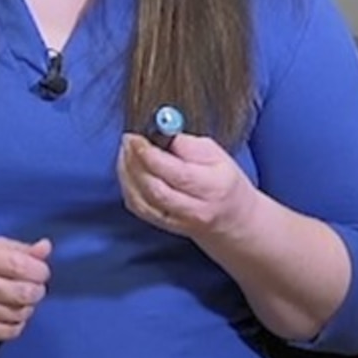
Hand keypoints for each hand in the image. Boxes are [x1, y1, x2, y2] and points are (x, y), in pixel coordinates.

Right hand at [0, 237, 53, 343]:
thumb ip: (16, 248)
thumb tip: (45, 248)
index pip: (21, 265)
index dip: (40, 270)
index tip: (40, 271)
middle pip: (24, 293)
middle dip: (37, 290)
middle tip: (34, 287)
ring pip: (19, 313)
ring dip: (27, 307)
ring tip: (19, 299)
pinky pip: (8, 332)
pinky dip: (17, 323)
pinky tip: (11, 314)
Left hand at [117, 132, 260, 241]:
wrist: (231, 220)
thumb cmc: (224, 182)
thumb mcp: (218, 156)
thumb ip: (189, 145)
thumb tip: (162, 133)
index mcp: (212, 187)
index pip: (177, 173)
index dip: (151, 154)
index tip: (137, 136)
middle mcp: (195, 209)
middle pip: (155, 189)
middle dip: (135, 161)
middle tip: (128, 139)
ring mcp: (177, 221)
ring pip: (140, 200)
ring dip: (126, 172)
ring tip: (126, 151)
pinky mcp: (162, 225)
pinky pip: (136, 207)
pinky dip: (127, 186)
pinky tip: (127, 169)